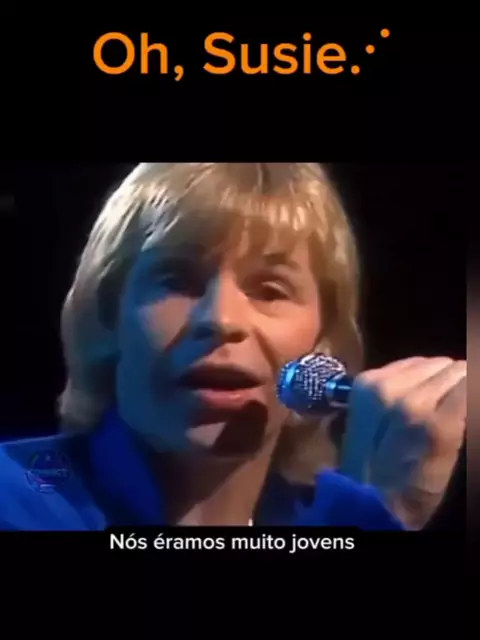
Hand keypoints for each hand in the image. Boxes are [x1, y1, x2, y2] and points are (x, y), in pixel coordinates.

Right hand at [340, 357, 465, 528]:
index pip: (419, 362)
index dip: (430, 383)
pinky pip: (469, 392)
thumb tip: (427, 371)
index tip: (431, 405)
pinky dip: (470, 402)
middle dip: (447, 386)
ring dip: (461, 394)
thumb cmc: (376, 467)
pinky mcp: (439, 425)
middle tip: (442, 417)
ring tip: (450, 423)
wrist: (380, 508)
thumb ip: (390, 391)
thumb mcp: (368, 422)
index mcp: (367, 384)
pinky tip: (461, 424)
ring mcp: (414, 405)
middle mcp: (388, 388)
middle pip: (442, 365)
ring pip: (459, 375)